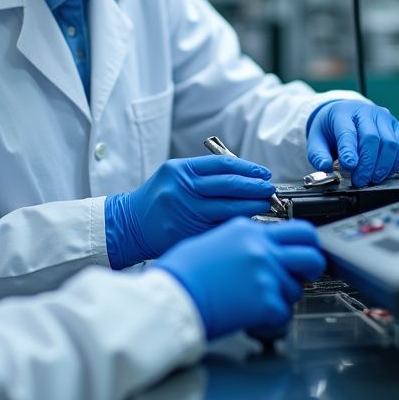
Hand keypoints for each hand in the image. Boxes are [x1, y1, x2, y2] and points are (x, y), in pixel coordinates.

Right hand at [104, 156, 274, 268]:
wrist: (128, 225)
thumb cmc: (158, 198)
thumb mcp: (176, 175)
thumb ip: (206, 174)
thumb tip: (246, 177)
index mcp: (180, 170)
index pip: (223, 165)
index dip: (248, 169)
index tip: (263, 173)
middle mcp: (182, 190)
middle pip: (229, 186)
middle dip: (255, 188)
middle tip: (270, 190)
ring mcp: (185, 213)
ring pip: (227, 209)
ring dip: (251, 207)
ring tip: (265, 206)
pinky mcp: (188, 234)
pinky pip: (220, 228)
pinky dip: (237, 225)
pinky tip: (249, 223)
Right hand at [154, 218, 325, 339]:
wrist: (172, 296)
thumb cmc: (183, 273)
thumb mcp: (216, 240)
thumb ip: (246, 242)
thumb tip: (264, 251)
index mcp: (249, 230)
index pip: (299, 229)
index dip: (306, 244)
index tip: (304, 253)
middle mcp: (261, 248)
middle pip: (312, 254)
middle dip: (312, 267)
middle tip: (302, 276)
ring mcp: (266, 273)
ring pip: (297, 288)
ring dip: (283, 297)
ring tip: (258, 301)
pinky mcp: (266, 301)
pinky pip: (284, 313)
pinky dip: (272, 320)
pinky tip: (253, 316)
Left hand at [307, 100, 398, 187]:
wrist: (346, 113)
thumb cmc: (333, 127)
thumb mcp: (317, 138)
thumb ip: (318, 154)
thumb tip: (325, 167)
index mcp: (343, 112)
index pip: (348, 132)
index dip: (349, 151)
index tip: (349, 166)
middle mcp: (366, 111)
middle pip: (371, 138)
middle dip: (367, 164)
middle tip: (360, 180)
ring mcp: (384, 117)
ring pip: (389, 143)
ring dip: (382, 166)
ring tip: (372, 179)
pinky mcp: (396, 126)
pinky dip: (393, 162)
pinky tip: (383, 172)